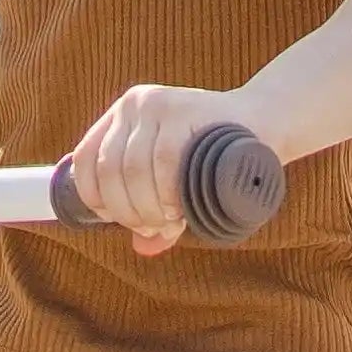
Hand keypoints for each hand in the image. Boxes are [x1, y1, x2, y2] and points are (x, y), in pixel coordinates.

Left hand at [62, 82, 258, 256]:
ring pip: (133, 169)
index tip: (120, 221)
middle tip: (154, 229)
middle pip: (109, 170)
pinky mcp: (184, 108)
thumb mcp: (178, 180)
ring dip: (148, 207)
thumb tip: (142, 249)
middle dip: (128, 211)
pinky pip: (163, 161)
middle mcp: (133, 104)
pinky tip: (179, 207)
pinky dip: (166, 193)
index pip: (85, 160)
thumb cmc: (217, 157)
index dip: (94, 197)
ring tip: (170, 221)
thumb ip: (157, 210)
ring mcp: (157, 102)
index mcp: (121, 117)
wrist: (265, 123)